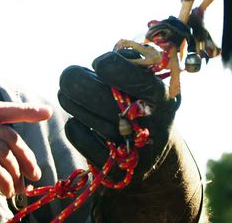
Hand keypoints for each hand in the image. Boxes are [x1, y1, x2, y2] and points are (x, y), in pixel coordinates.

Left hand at [58, 50, 178, 179]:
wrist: (154, 150)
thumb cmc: (143, 102)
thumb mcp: (148, 80)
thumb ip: (130, 63)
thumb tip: (105, 62)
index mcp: (164, 97)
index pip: (136, 79)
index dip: (112, 66)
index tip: (98, 63)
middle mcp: (152, 125)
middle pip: (102, 99)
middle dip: (77, 81)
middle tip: (67, 76)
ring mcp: (134, 150)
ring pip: (88, 118)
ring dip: (71, 102)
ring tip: (67, 94)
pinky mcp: (115, 170)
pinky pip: (80, 138)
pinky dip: (74, 126)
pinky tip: (79, 120)